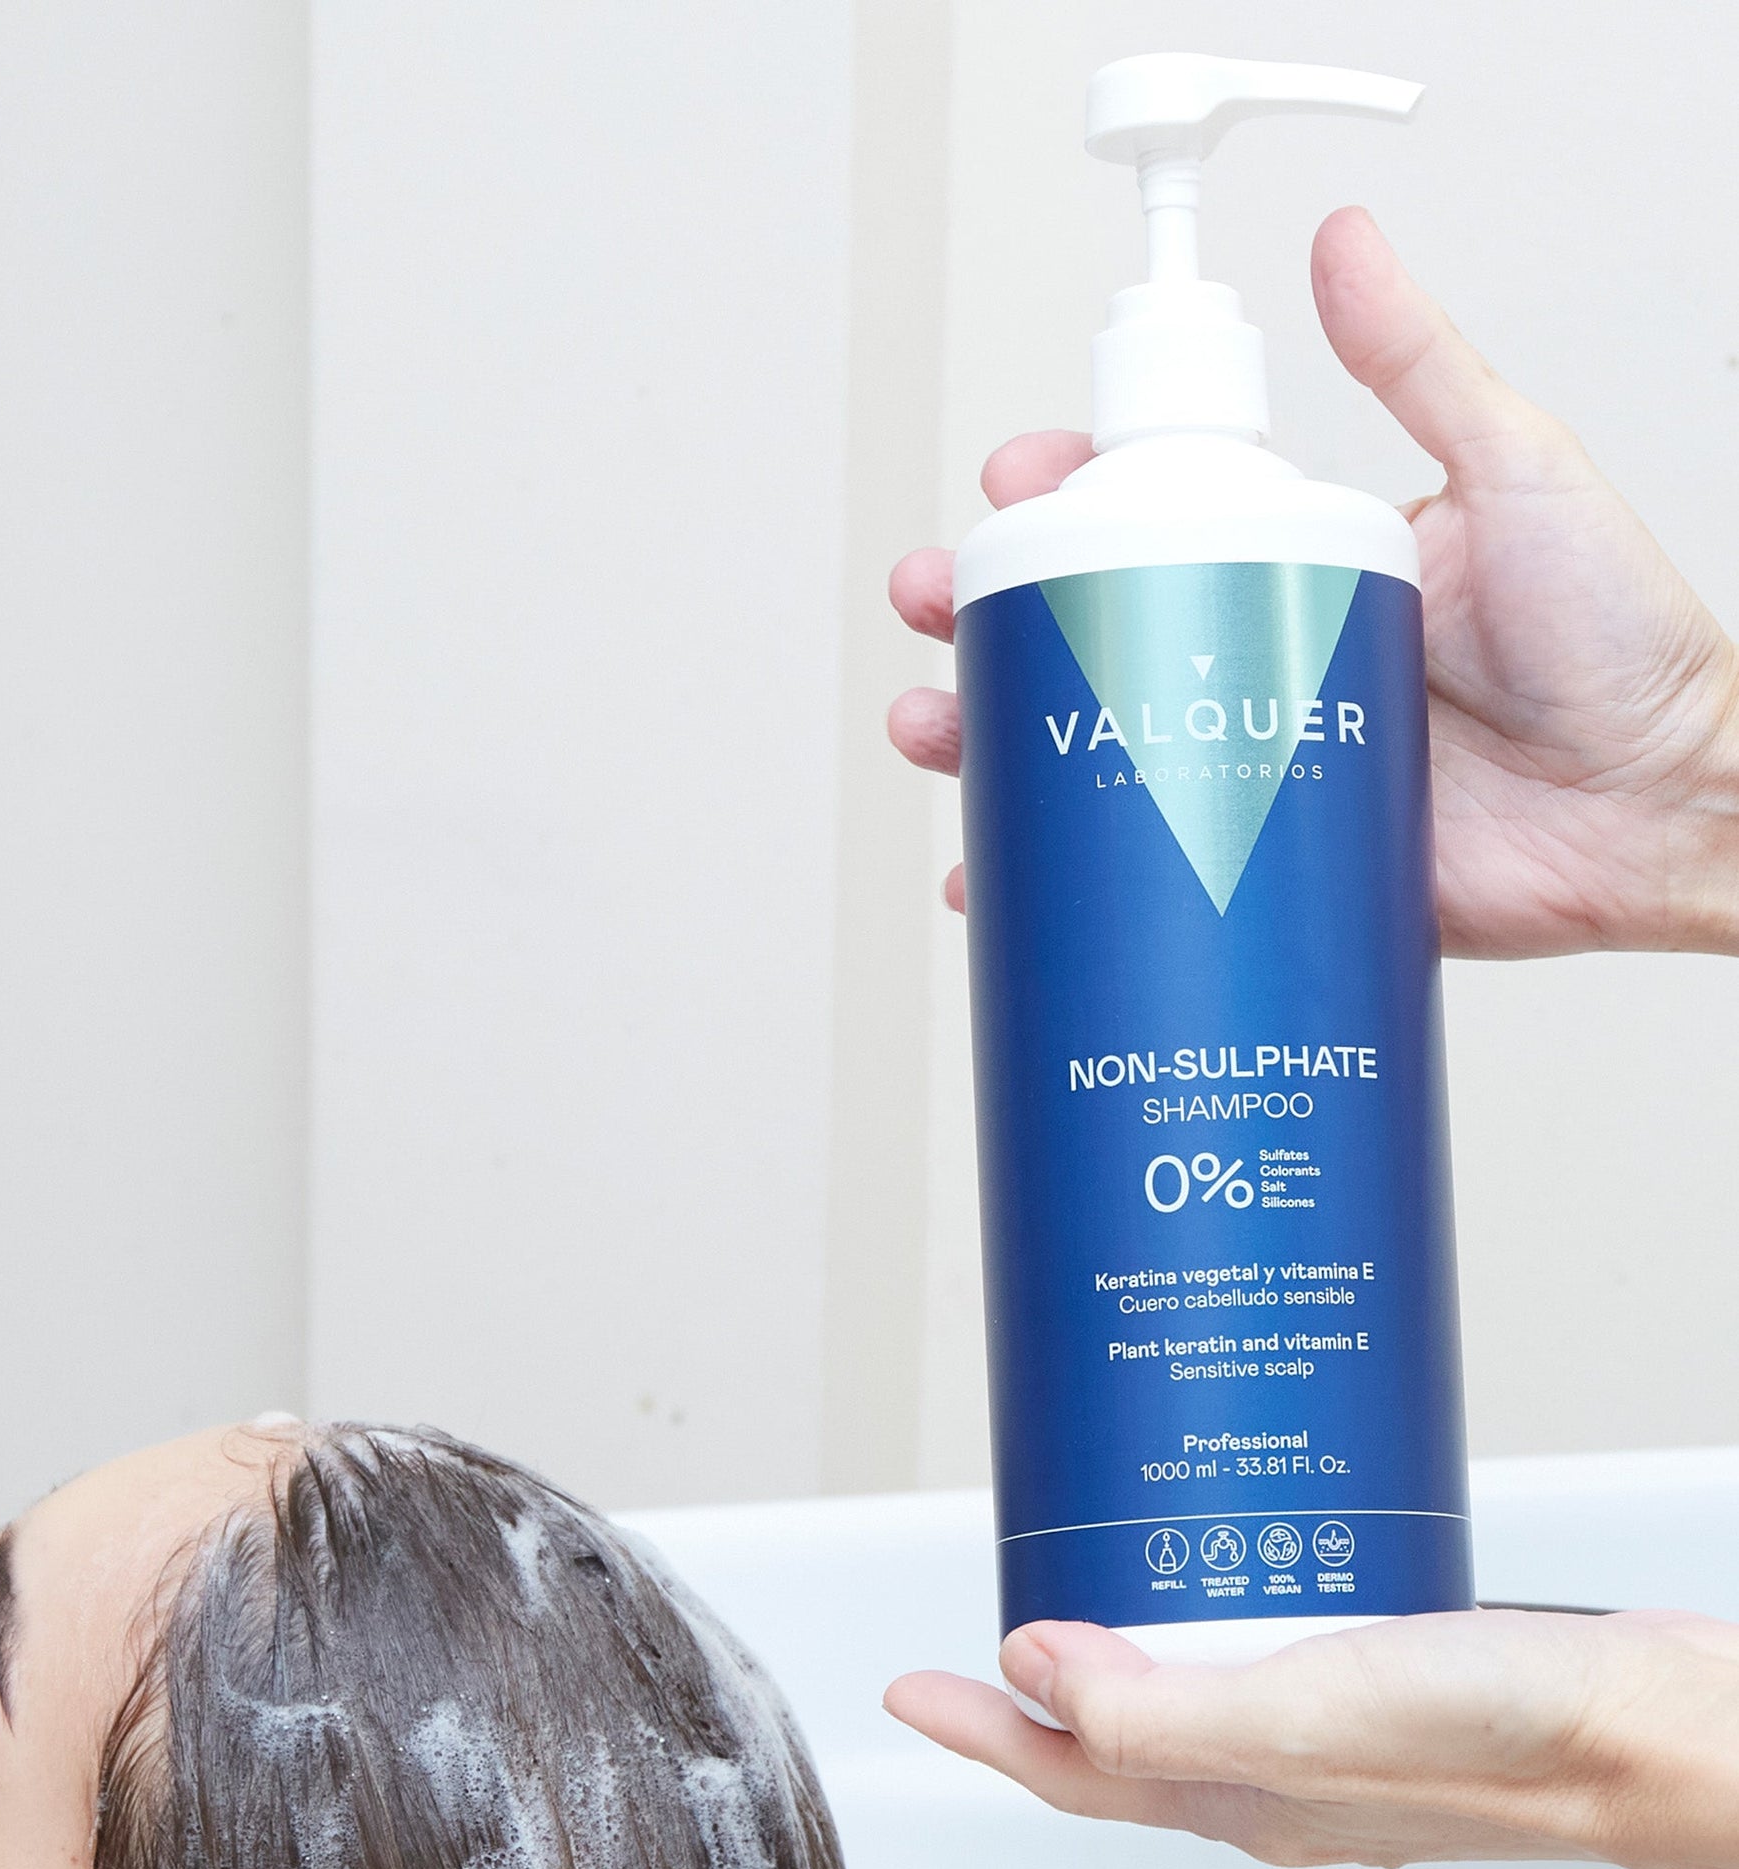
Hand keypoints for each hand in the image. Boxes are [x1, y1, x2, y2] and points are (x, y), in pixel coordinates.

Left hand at [884, 1607, 1738, 1868]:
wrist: (1653, 1727)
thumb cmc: (1503, 1738)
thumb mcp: (1301, 1716)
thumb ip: (1159, 1710)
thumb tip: (1033, 1675)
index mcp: (1236, 1790)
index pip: (1066, 1769)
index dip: (979, 1729)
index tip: (906, 1690)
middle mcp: (1271, 1770)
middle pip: (1112, 1739)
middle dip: (1032, 1698)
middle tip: (979, 1642)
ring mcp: (1326, 1731)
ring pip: (1184, 1694)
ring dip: (1117, 1652)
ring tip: (1080, 1593)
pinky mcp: (1379, 1680)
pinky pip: (1259, 1652)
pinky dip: (1211, 1614)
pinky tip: (1228, 1563)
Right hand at [888, 207, 1738, 957]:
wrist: (1669, 811)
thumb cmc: (1623, 645)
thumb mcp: (1515, 472)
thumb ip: (1421, 363)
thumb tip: (1343, 244)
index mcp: (1300, 569)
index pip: (1151, 522)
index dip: (1061, 506)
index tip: (1011, 491)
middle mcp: (1258, 667)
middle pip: (1090, 637)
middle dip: (988, 620)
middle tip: (937, 608)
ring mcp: (1250, 771)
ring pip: (1086, 753)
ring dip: (985, 740)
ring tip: (937, 731)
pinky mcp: (1264, 869)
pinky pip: (1135, 879)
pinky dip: (1050, 888)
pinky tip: (985, 883)